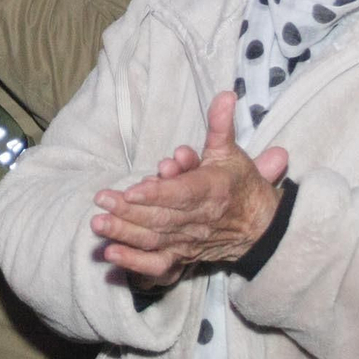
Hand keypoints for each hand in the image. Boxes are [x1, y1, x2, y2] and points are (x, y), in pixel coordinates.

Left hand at [89, 92, 288, 285]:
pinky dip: (134, 262)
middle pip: (161, 216)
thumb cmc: (239, 185)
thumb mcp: (231, 152)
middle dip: (129, 210)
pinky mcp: (182, 255)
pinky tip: (111, 254)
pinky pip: (157, 264)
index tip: (132, 190)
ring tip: (98, 223)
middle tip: (101, 199)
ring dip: (124, 232)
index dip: (156, 193)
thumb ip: (220, 126)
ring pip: (154, 238)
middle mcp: (199, 219)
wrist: (260, 228)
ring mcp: (188, 240)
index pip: (181, 194)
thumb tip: (224, 95)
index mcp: (212, 190)